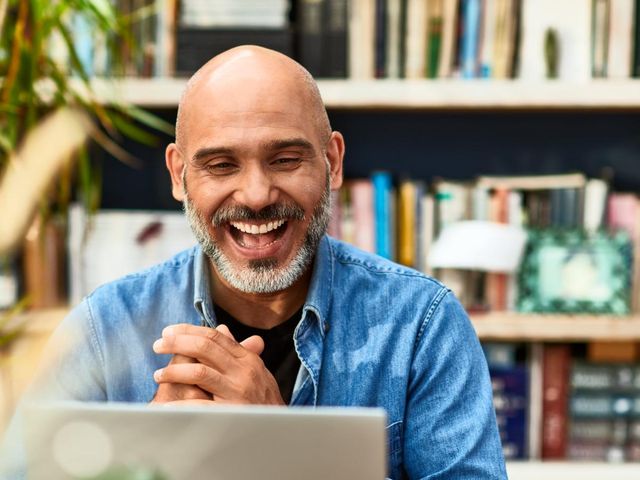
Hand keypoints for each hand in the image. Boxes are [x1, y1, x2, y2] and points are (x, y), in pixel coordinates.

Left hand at [152, 323, 284, 405]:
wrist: (279, 429)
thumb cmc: (264, 399)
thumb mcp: (255, 370)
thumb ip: (237, 350)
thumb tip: (221, 329)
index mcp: (247, 359)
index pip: (215, 336)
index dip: (189, 331)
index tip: (169, 332)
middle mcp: (243, 371)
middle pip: (205, 348)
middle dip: (177, 343)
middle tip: (158, 345)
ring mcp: (238, 392)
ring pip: (200, 372)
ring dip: (174, 372)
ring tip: (158, 375)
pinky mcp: (232, 413)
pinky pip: (201, 406)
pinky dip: (181, 406)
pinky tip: (167, 406)